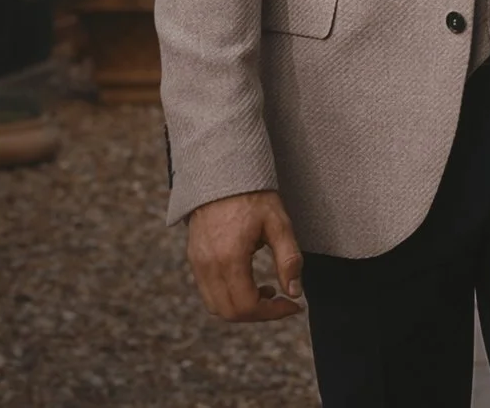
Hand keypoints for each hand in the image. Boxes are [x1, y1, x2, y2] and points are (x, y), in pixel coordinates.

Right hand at [185, 189, 303, 321]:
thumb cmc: (254, 197)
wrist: (222, 174)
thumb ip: (289, 260)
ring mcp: (197, 264)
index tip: (294, 305)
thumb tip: (295, 292)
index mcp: (229, 258)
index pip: (247, 305)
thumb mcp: (279, 224)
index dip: (273, 313)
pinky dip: (229, 298)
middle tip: (282, 302)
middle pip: (230, 312)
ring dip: (243, 308)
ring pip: (216, 307)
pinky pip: (209, 292)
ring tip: (268, 291)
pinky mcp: (194, 260)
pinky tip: (250, 282)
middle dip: (260, 314)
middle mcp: (207, 266)